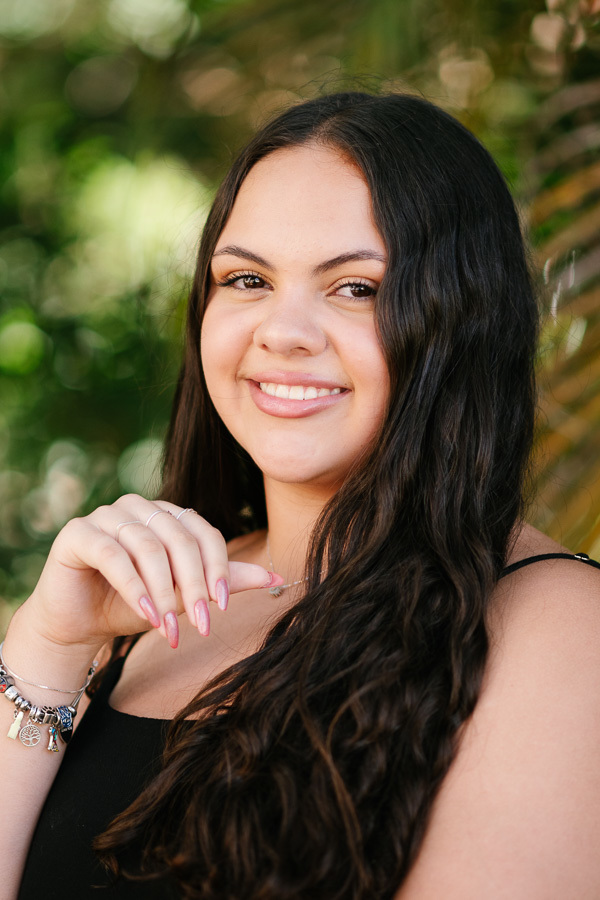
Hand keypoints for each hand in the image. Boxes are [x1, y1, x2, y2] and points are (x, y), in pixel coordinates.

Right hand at [22, 495, 281, 650]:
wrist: (79, 624)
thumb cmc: (134, 605)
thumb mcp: (184, 596)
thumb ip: (224, 582)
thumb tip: (279, 577)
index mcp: (168, 515)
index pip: (204, 532)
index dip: (218, 567)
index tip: (221, 607)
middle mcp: (139, 507)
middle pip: (180, 539)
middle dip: (194, 585)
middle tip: (203, 623)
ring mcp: (106, 515)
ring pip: (148, 546)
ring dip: (164, 591)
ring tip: (171, 628)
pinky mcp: (78, 532)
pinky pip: (112, 554)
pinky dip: (133, 586)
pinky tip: (147, 613)